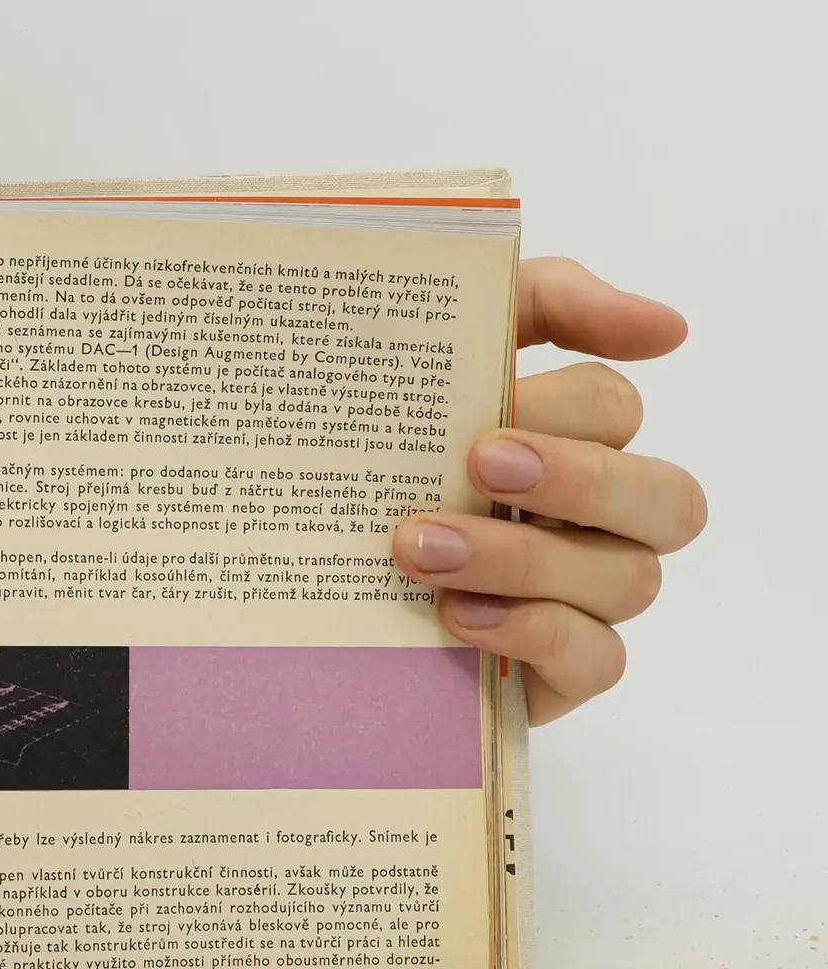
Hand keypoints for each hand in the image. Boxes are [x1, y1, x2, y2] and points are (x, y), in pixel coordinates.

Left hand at [392, 257, 706, 724]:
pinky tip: (456, 614)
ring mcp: (587, 594)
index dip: (568, 406)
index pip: (615, 408)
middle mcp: (599, 515)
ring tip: (419, 545)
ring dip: (522, 558)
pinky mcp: (560, 667)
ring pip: (628, 580)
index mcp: (572, 432)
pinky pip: (596, 660)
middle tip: (480, 464)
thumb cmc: (380, 433)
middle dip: (580, 480)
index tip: (499, 403)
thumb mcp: (435, 340)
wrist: (301, 546)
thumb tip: (668, 327)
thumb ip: (546, 301)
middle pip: (666, 499)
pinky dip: (530, 633)